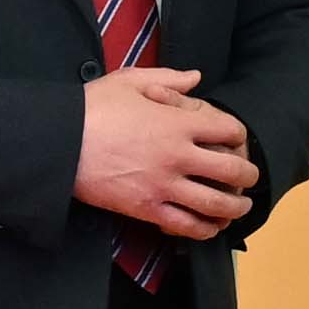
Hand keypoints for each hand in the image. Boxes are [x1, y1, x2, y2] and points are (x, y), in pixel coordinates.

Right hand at [75, 67, 261, 241]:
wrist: (58, 143)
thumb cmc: (91, 108)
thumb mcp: (130, 81)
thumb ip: (169, 78)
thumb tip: (196, 77)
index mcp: (177, 123)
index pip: (228, 130)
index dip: (238, 134)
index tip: (236, 138)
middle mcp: (177, 157)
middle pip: (231, 171)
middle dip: (247, 176)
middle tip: (250, 178)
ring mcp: (163, 186)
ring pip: (214, 204)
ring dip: (235, 208)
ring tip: (240, 207)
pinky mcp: (146, 209)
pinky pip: (185, 226)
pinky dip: (204, 230)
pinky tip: (211, 228)